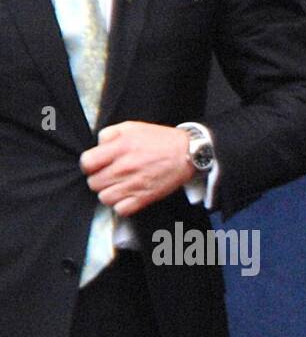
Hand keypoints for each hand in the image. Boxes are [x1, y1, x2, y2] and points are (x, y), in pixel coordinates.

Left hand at [80, 121, 194, 217]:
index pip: (87, 163)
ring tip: (116, 187)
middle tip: (108, 176)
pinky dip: (121, 205)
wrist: (187, 154)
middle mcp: (125, 168)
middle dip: (98, 179)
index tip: (95, 165)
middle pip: (94, 183)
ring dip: (108, 193)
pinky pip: (122, 210)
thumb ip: (109, 134)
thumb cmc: (160, 140)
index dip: (89, 165)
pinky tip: (126, 197)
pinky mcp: (146, 198)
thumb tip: (98, 147)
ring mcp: (135, 185)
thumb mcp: (131, 127)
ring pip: (105, 198)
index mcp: (120, 148)